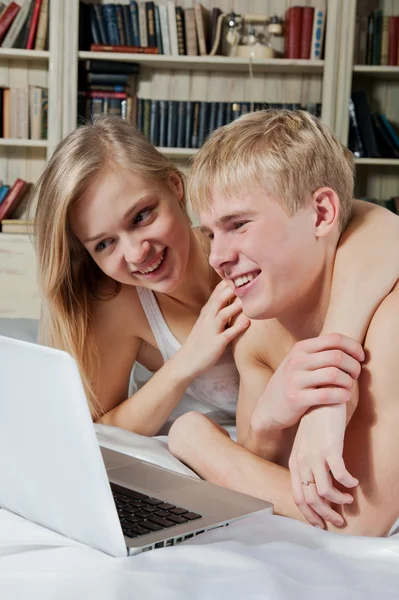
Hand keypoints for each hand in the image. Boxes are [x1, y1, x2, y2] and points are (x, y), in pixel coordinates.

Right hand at [180, 280, 249, 377]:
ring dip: (236, 306)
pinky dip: (238, 327)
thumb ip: (216, 309)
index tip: (243, 273)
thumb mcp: (206, 321)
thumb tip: (230, 297)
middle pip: (220, 298)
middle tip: (248, 280)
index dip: (229, 282)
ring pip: (223, 314)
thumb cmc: (200, 340)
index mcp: (207, 311)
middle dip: (233, 289)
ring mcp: (211, 330)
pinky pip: (227, 334)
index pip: (217, 291)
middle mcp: (208, 318)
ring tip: (250, 300)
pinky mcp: (216, 344)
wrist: (186, 361)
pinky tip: (248, 322)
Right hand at [250, 333, 364, 433]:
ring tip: (348, 387)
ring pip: (334, 375)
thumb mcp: (299, 362)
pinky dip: (342, 396)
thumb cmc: (292, 384)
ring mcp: (294, 380)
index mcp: (300, 349)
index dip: (353, 346)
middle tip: (355, 374)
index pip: (334, 338)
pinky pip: (327, 395)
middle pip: (337, 356)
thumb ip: (319, 353)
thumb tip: (351, 347)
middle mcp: (296, 361)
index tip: (360, 357)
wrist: (268, 408)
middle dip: (354, 366)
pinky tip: (344, 397)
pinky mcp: (296, 399)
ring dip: (348, 382)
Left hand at [289, 402, 358, 528]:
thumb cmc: (315, 424)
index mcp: (294, 463)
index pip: (298, 497)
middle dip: (326, 515)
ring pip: (324, 492)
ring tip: (349, 499)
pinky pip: (340, 475)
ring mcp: (315, 456)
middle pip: (311, 499)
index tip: (321, 523)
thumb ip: (308, 466)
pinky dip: (348, 483)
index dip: (309, 514)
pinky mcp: (330, 449)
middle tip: (339, 520)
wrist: (320, 400)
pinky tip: (354, 482)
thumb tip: (318, 488)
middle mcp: (302, 462)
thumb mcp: (305, 447)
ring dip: (339, 500)